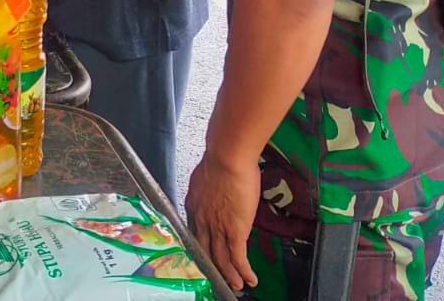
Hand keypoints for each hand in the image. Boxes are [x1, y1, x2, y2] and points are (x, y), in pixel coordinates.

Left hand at [186, 152, 260, 292]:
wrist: (227, 157)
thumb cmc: (220, 159)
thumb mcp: (206, 175)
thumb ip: (207, 188)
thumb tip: (212, 187)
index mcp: (193, 206)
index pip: (194, 234)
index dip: (201, 247)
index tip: (205, 256)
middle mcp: (201, 220)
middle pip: (205, 252)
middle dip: (213, 268)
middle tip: (218, 278)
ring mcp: (217, 227)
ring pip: (221, 259)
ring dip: (230, 275)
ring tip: (236, 285)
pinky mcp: (235, 231)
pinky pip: (238, 258)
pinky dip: (243, 271)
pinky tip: (249, 279)